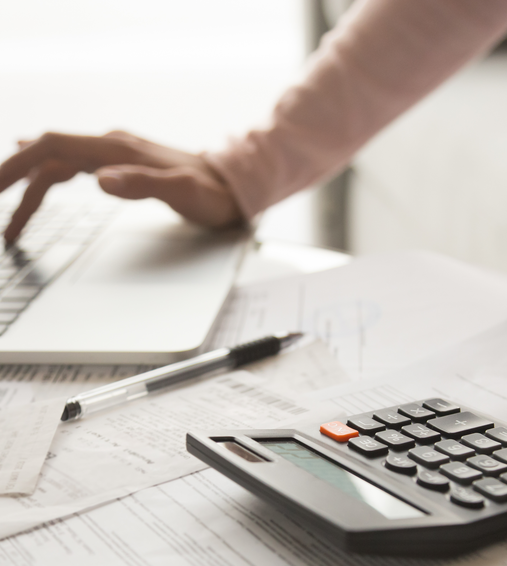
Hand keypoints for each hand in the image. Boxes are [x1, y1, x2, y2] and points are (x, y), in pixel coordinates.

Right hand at [0, 131, 242, 244]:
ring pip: (56, 165)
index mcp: (117, 149)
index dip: (16, 164)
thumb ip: (143, 184)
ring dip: (30, 190)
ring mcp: (113, 156)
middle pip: (45, 154)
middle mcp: (110, 146)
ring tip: (13, 225)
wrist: (232, 187)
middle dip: (12, 178)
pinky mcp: (119, 167)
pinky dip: (48, 181)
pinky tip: (35, 183)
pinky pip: (72, 169)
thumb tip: (100, 181)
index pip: (51, 147)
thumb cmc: (211, 193)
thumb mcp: (183, 192)